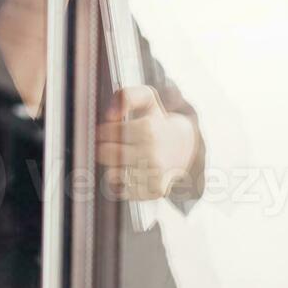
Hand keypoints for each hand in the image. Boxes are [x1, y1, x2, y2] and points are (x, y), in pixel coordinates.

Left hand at [96, 86, 197, 200]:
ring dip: (113, 167)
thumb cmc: (157, 121)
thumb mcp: (147, 98)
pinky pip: (122, 192)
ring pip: (112, 175)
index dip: (103, 131)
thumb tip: (109, 115)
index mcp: (147, 129)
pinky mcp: (154, 191)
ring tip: (124, 160)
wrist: (184, 146)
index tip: (109, 130)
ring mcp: (154, 175)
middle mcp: (152, 153)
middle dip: (104, 149)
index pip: (105, 132)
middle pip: (105, 154)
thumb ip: (126, 95)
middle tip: (115, 145)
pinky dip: (121, 184)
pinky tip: (130, 173)